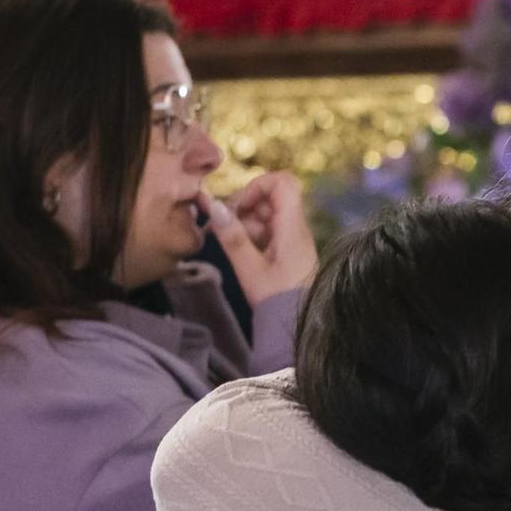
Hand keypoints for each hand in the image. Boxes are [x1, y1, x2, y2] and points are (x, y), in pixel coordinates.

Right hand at [207, 172, 317, 305]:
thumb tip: (214, 207)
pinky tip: (239, 251)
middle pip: (271, 197)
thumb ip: (233, 237)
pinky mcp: (287, 251)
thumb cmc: (277, 302)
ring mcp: (292, 240)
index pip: (283, 183)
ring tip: (228, 241)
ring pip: (267, 215)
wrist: (296, 327)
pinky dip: (251, 235)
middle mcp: (296, 230)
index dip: (258, 186)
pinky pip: (268, 231)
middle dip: (245, 206)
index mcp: (293, 229)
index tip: (239, 206)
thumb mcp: (250, 270)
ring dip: (245, 222)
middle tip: (225, 225)